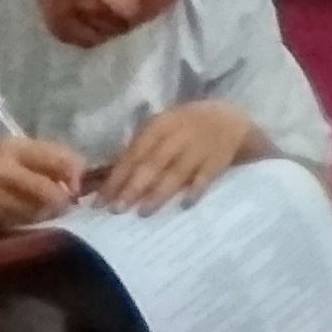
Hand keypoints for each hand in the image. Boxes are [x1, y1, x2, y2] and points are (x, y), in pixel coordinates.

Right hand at [0, 136, 87, 225]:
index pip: (57, 160)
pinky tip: (35, 213)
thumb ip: (50, 155)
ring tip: (51, 206)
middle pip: (50, 193)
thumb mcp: (19, 147)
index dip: (75, 174)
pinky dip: (36, 219)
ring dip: (52, 211)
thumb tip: (83, 171)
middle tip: (69, 200)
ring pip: (41, 211)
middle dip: (65, 199)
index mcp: (14, 147)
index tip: (78, 181)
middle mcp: (3, 171)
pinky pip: (27, 222)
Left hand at [94, 100, 257, 210]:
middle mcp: (178, 134)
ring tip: (143, 212)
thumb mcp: (163, 129)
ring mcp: (200, 146)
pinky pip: (206, 176)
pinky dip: (195, 189)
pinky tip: (184, 205)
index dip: (117, 176)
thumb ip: (141, 149)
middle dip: (133, 187)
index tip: (101, 201)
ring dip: (159, 192)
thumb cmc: (186, 128)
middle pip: (153, 162)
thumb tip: (110, 177)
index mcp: (160, 125)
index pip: (134, 153)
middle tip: (117, 210)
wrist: (230, 119)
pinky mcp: (219, 158)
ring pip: (176, 171)